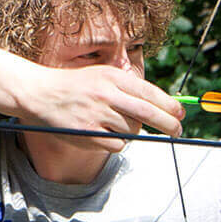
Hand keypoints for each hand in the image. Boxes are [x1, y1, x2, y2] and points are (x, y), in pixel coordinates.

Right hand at [17, 64, 184, 149]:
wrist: (40, 94)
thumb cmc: (76, 86)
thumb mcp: (102, 76)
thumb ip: (128, 88)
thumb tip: (162, 105)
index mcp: (112, 77)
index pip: (149, 93)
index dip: (169, 105)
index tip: (180, 114)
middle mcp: (106, 95)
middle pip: (148, 114)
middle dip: (168, 124)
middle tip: (177, 130)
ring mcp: (97, 115)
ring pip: (132, 131)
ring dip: (131, 131)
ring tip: (114, 123)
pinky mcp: (88, 135)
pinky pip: (118, 145)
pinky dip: (117, 142)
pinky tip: (104, 133)